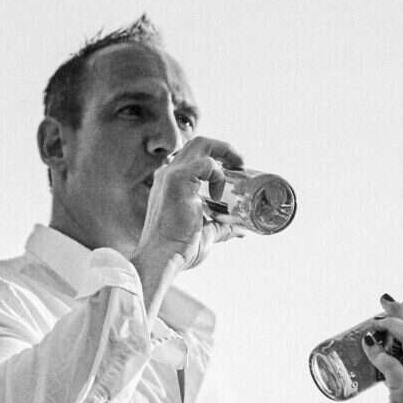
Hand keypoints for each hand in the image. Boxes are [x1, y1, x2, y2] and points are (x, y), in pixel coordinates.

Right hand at [136, 135, 240, 273]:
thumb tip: (239, 229)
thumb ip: (220, 227)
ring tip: (238, 167)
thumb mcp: (205, 233)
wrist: (162, 258)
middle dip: (223, 148)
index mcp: (171, 183)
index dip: (216, 158)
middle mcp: (168, 173)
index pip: (194, 157)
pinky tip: (218, 194)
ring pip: (201, 144)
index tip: (233, 170)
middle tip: (240, 163)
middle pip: (198, 143)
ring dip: (224, 152)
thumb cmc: (178, 249)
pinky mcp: (178, 180)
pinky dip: (218, 175)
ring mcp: (172, 174)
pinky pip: (206, 163)